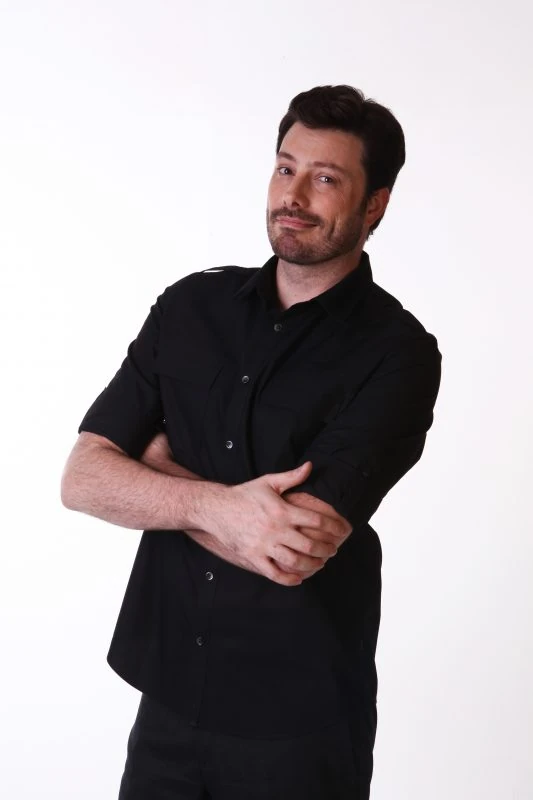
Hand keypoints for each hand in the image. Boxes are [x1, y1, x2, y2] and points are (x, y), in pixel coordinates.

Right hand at [192, 462, 349, 586]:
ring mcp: (264, 545)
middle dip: (326, 549)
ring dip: (312, 565)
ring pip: (295, 561)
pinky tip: (299, 578)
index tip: (342, 530)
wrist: (216, 509)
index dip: (333, 526)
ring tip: (320, 563)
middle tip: (334, 550)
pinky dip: (289, 579)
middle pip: (309, 544)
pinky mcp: (253, 557)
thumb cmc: (244, 494)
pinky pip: (274, 573)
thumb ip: (291, 477)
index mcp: (282, 510)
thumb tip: (310, 466)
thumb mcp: (268, 482)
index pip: (316, 520)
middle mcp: (275, 529)